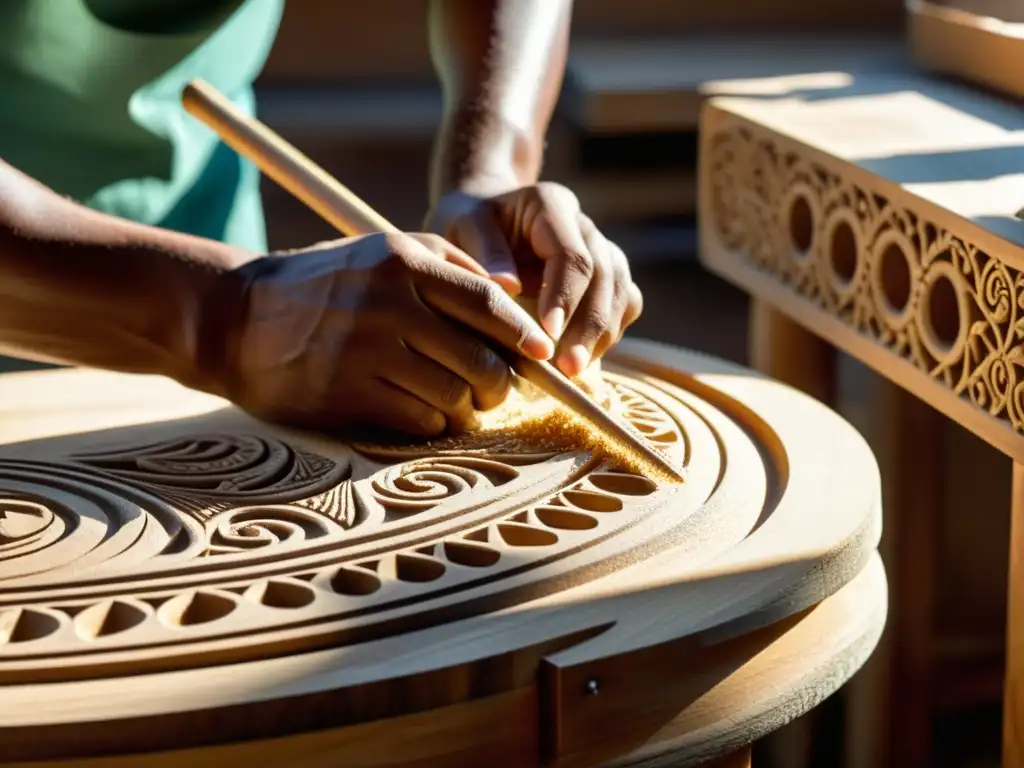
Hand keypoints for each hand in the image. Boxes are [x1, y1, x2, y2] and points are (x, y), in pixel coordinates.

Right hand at [210, 232, 553, 437]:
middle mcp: (387, 305)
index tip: (543, 355)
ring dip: (469, 407)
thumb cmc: (325, 284)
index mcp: (401, 263)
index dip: (523, 335)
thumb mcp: (382, 251)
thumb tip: (511, 299)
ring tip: (462, 401)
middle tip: (499, 389)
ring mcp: (365, 353)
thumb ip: (445, 266)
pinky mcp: (347, 395)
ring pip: (455, 396)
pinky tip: (425, 410)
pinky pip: (420, 420)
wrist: (237, 319)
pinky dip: (435, 421)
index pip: (487, 303)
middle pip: (480, 360)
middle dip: (501, 384)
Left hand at [425, 182, 642, 378]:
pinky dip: (610, 333)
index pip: (572, 255)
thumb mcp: (461, 226)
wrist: (484, 223)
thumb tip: (508, 286)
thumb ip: (484, 249)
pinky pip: (624, 304)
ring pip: (621, 292)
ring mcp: (601, 251)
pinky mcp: (607, 277)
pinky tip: (586, 360)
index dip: (565, 296)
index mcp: (551, 206)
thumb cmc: (468, 226)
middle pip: (605, 276)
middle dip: (590, 326)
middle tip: (569, 367)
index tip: (547, 333)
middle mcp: (584, 226)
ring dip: (603, 335)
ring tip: (576, 372)